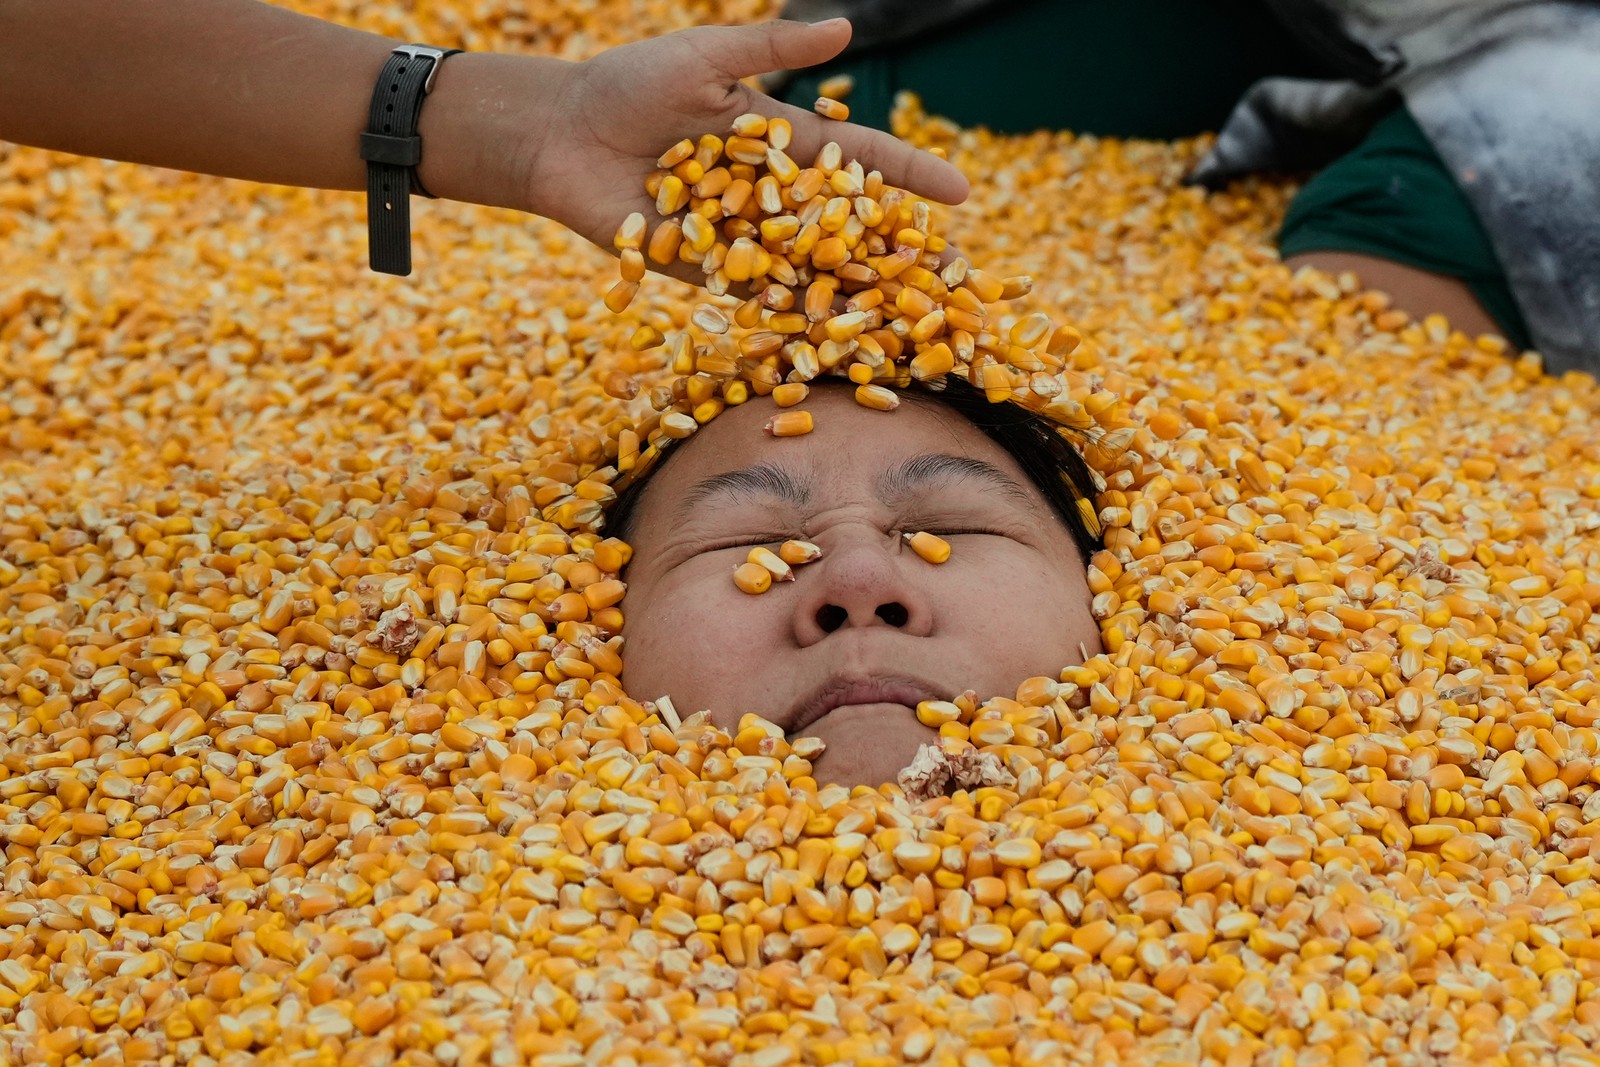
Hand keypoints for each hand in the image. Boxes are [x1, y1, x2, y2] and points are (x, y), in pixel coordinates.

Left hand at [520, 19, 970, 284]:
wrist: (560, 136)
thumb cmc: (630, 85)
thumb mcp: (705, 58)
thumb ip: (771, 51)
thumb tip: (847, 25)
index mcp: (781, 140)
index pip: (860, 159)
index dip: (909, 175)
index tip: (961, 194)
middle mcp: (770, 194)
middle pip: (847, 224)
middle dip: (899, 248)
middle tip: (955, 275)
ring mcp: (741, 236)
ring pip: (809, 267)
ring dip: (857, 292)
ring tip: (908, 318)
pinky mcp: (704, 272)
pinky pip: (754, 296)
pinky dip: (792, 316)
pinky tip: (836, 340)